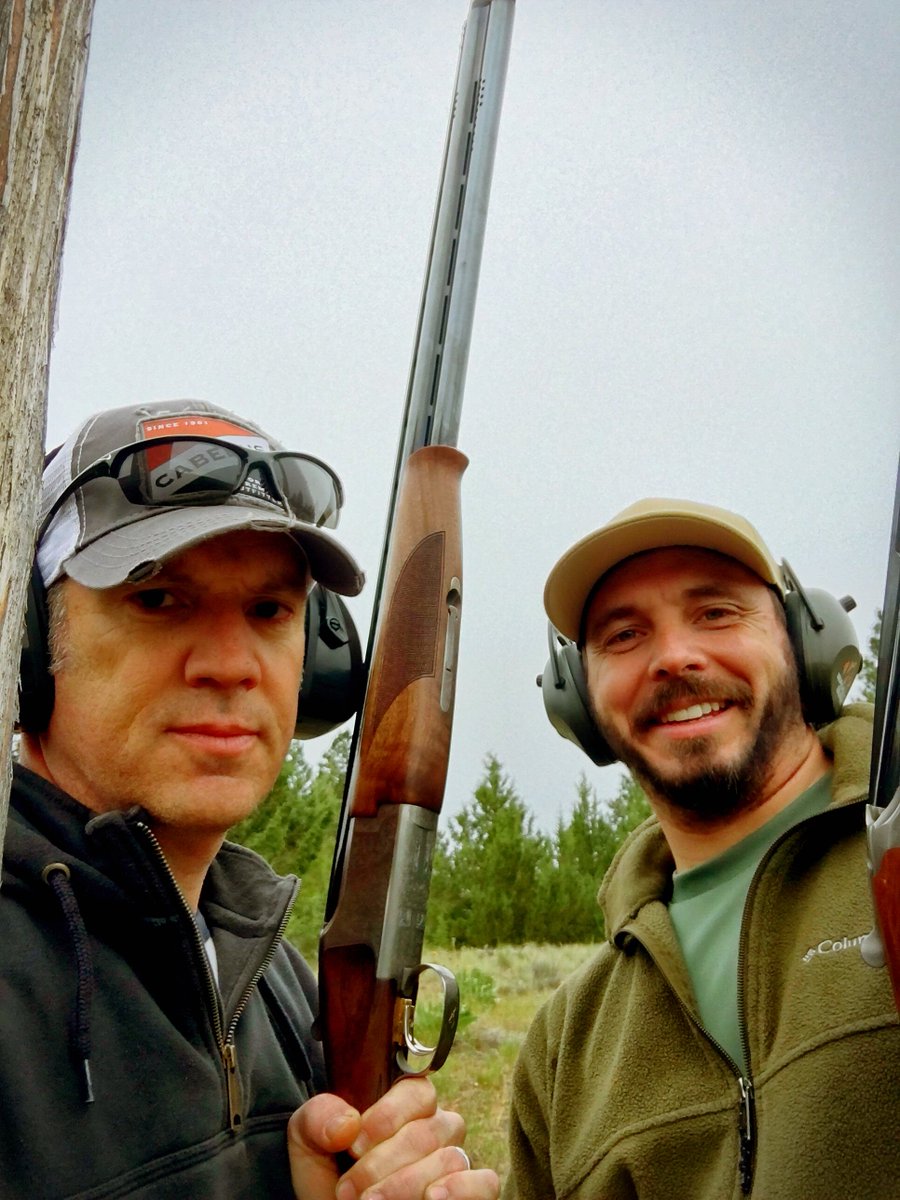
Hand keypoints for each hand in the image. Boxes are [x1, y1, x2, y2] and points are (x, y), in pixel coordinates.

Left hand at [287, 1075, 498, 1199]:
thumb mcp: (309, 1144)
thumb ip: (318, 1118)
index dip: (387, 1116)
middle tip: (349, 1190)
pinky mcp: (471, 1193)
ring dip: (407, 1185)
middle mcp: (436, 1128)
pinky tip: (430, 1199)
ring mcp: (455, 1161)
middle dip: (383, 1165)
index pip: (417, 1090)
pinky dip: (460, 1190)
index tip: (354, 1146)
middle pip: (429, 1131)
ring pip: (452, 1158)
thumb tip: (347, 1123)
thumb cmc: (329, 1178)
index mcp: (403, 1106)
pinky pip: (484, 1182)